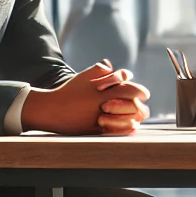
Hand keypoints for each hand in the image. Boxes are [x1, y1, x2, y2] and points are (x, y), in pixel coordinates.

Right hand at [22, 61, 149, 134]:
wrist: (52, 110)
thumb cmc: (69, 91)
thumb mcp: (84, 77)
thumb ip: (99, 70)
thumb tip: (111, 65)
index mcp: (105, 89)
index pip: (131, 87)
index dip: (139, 90)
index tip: (142, 93)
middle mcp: (106, 103)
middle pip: (134, 102)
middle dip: (141, 100)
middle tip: (143, 100)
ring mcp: (103, 117)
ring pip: (131, 117)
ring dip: (137, 114)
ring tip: (138, 113)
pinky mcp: (98, 130)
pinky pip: (120, 131)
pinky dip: (128, 128)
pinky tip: (132, 125)